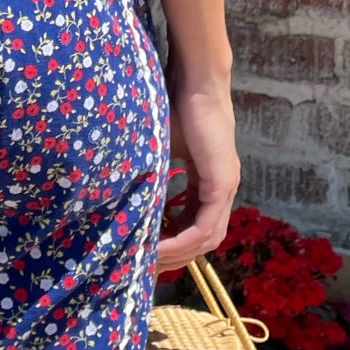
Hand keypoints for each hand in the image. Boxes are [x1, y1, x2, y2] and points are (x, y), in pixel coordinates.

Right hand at [155, 72, 240, 276]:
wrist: (196, 84)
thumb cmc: (176, 107)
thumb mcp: (160, 149)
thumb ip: (153, 172)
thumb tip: (124, 189)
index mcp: (209, 181)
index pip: (195, 223)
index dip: (174, 240)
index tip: (148, 249)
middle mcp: (222, 189)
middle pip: (204, 239)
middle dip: (176, 256)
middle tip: (147, 264)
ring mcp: (226, 188)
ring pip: (206, 239)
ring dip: (179, 253)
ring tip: (150, 259)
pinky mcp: (222, 184)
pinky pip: (205, 227)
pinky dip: (183, 241)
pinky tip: (161, 246)